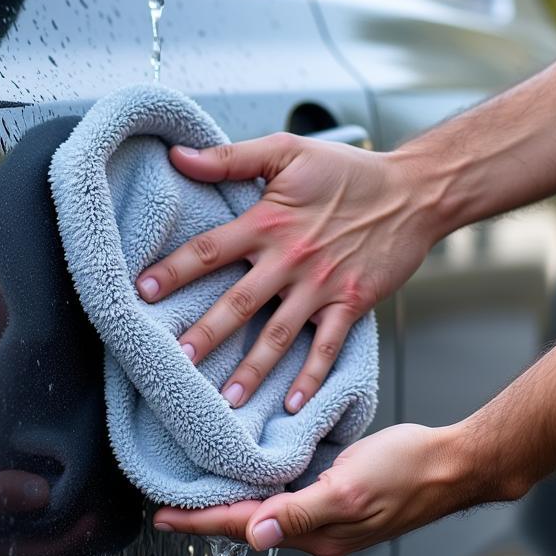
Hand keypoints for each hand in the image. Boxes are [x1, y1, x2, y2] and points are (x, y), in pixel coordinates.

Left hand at [135, 133, 438, 412]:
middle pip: (238, 302)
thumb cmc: (348, 171)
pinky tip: (290, 403)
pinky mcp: (352, 304)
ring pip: (278, 334)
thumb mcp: (288, 151)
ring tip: (224, 400)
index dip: (174, 270)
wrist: (412, 193)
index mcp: (269, 222)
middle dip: (204, 334)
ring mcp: (322, 286)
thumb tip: (178, 155)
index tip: (142, 292)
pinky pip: (327, 346)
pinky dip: (310, 377)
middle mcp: (291, 259)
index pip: (210, 249)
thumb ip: (231, 157)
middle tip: (174, 362)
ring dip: (250, 369)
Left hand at [151, 423, 484, 555]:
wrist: (450, 464)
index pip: (243, 528)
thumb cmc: (406, 473)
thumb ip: (301, 512)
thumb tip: (257, 534)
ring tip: (200, 491)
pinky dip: (262, 487)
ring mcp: (327, 514)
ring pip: (266, 512)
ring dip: (233, 503)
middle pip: (249, 525)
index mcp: (316, 533)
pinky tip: (253, 472)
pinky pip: (288, 496)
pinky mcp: (336, 495)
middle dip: (208, 517)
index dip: (201, 522)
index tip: (163, 517)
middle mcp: (316, 529)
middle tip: (169, 507)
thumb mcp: (349, 488)